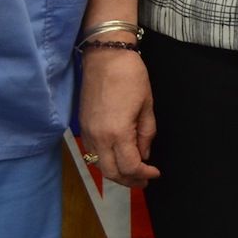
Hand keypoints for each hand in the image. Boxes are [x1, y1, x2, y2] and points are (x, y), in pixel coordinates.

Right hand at [78, 49, 159, 188]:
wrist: (105, 56)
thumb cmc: (131, 76)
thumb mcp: (147, 105)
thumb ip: (146, 134)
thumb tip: (144, 154)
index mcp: (117, 133)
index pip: (129, 167)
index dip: (143, 174)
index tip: (155, 173)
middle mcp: (98, 137)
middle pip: (111, 172)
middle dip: (129, 180)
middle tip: (145, 180)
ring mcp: (87, 133)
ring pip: (99, 165)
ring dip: (116, 173)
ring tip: (133, 172)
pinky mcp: (82, 126)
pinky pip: (92, 153)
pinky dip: (106, 161)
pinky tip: (118, 157)